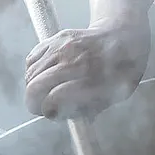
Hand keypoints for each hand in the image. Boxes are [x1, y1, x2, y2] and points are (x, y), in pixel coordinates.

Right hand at [25, 17, 150, 118]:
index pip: (56, 97)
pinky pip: (31, 60)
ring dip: (32, 90)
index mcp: (93, 74)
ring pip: (31, 74)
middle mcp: (74, 58)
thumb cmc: (123, 66)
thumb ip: (95, 108)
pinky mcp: (54, 37)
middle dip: (35, 104)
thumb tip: (76, 121)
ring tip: (44, 95)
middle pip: (36, 86)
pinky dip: (32, 73)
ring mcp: (61, 45)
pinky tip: (44, 78)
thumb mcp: (120, 92)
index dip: (50, 111)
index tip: (53, 114)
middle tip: (42, 109)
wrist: (123, 33)